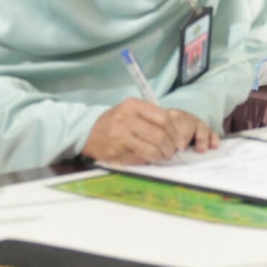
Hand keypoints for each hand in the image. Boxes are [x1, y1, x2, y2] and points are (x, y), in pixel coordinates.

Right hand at [83, 99, 215, 164]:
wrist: (87, 132)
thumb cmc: (115, 121)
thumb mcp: (131, 110)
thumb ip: (151, 117)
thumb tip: (175, 134)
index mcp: (133, 106)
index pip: (163, 118)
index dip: (176, 132)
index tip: (180, 141)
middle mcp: (126, 119)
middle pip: (160, 136)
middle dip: (170, 148)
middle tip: (171, 152)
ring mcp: (120, 136)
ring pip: (152, 150)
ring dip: (160, 156)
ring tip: (160, 156)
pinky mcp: (116, 152)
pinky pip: (140, 159)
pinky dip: (147, 160)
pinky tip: (147, 158)